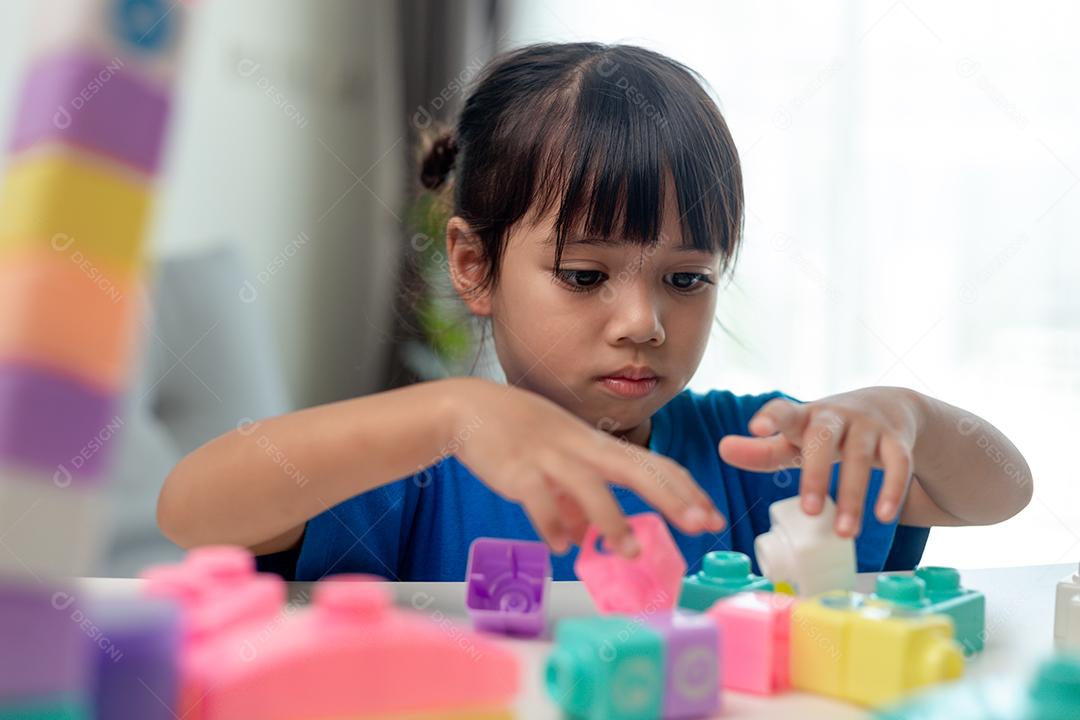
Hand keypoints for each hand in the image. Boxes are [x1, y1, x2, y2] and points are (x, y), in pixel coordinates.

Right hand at [446, 378, 725, 556]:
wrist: (469, 408)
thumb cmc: (519, 432)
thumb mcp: (558, 458)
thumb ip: (576, 496)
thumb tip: (585, 535)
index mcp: (597, 445)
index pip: (653, 464)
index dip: (685, 490)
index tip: (711, 515)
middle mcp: (581, 448)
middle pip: (636, 470)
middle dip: (672, 498)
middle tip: (701, 525)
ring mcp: (550, 457)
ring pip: (589, 486)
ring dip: (612, 519)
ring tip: (629, 553)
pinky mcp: (518, 470)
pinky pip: (539, 500)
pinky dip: (552, 524)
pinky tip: (562, 547)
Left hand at [717, 388, 919, 536]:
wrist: (889, 406)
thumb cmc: (828, 431)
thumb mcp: (795, 438)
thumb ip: (762, 450)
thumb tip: (722, 449)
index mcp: (804, 417)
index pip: (784, 411)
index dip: (771, 418)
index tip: (756, 427)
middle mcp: (836, 417)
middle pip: (823, 440)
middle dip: (815, 475)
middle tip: (809, 512)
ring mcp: (868, 426)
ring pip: (861, 457)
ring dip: (853, 496)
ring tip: (844, 533)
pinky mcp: (897, 440)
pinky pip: (898, 463)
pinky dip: (892, 490)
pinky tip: (883, 517)